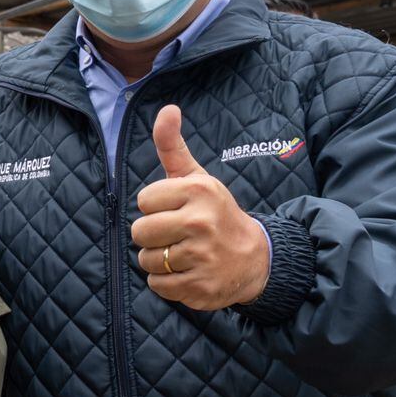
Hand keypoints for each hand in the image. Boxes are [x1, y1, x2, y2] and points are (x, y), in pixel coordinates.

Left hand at [130, 104, 269, 309]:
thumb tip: (167, 109)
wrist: (256, 259)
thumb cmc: (215, 213)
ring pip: (146, 260)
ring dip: (158, 260)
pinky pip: (157, 285)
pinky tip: (187, 272)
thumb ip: (173, 146)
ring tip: (183, 253)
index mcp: (198, 191)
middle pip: (140, 231)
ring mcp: (201, 256)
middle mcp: (200, 222)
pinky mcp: (200, 286)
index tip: (176, 209)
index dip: (155, 207)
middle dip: (152, 235)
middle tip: (176, 234)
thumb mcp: (197, 177)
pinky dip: (166, 282)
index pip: (143, 201)